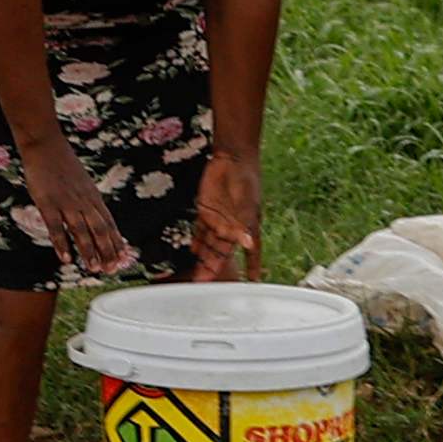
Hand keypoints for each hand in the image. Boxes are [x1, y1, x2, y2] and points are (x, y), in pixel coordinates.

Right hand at [20, 138, 139, 279]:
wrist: (45, 145)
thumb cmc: (62, 163)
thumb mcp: (82, 182)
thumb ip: (88, 199)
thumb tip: (95, 214)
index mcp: (93, 197)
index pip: (109, 224)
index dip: (116, 242)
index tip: (122, 259)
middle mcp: (84, 202)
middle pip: (100, 230)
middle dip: (107, 251)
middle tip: (111, 270)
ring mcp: (66, 203)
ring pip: (81, 231)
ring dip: (88, 251)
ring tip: (93, 269)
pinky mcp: (48, 203)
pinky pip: (56, 227)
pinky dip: (61, 244)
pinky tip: (65, 259)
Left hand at [194, 151, 263, 280]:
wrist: (232, 158)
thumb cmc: (245, 180)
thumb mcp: (244, 204)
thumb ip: (242, 225)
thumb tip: (248, 245)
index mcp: (246, 226)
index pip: (250, 252)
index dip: (251, 266)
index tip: (251, 281)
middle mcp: (232, 226)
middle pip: (222, 252)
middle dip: (214, 268)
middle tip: (203, 284)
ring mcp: (218, 218)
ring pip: (209, 244)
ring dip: (203, 259)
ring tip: (195, 275)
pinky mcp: (205, 209)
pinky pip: (200, 230)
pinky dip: (196, 241)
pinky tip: (192, 252)